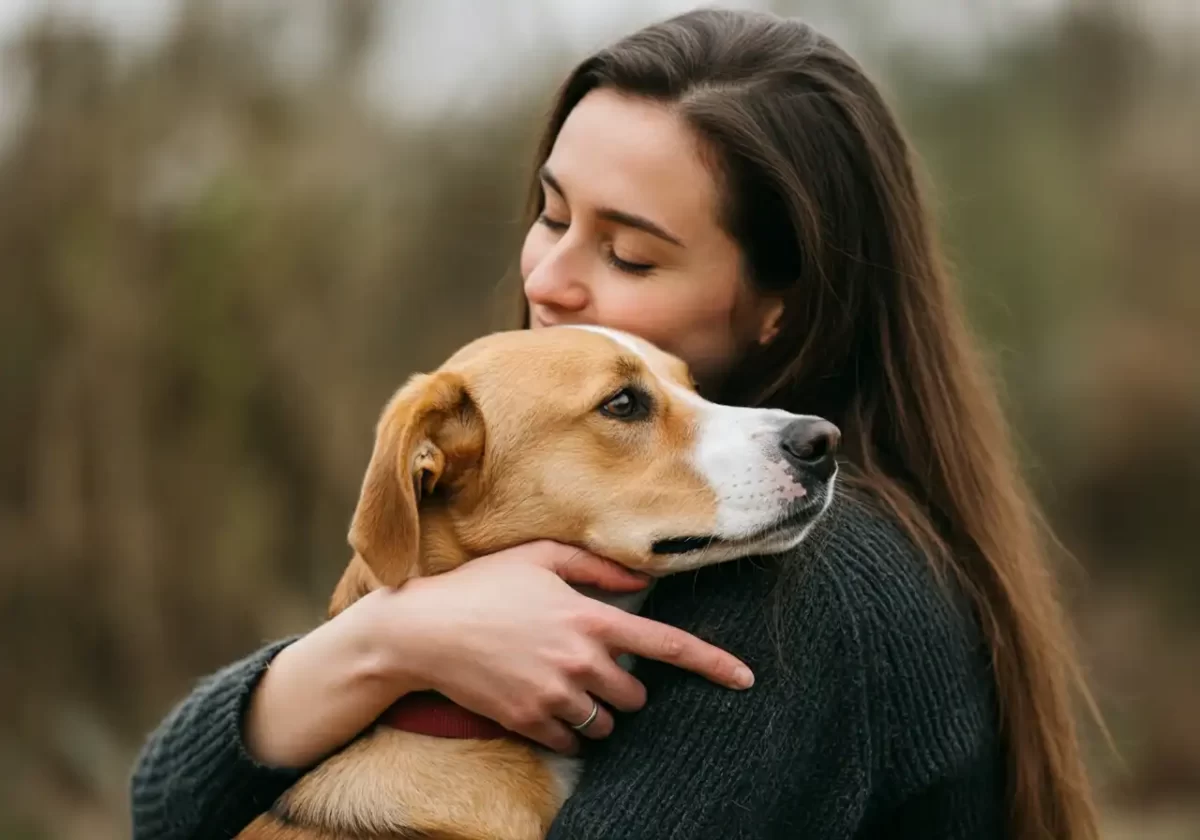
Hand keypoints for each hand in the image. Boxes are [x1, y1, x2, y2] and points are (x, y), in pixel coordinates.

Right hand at [384, 541, 754, 753]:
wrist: (422, 631)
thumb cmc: (482, 585)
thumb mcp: (540, 558)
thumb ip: (597, 567)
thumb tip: (642, 579)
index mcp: (590, 617)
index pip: (666, 646)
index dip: (712, 663)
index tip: (745, 679)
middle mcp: (579, 660)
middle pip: (636, 695)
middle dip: (624, 686)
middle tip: (590, 664)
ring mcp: (554, 695)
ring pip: (606, 723)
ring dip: (597, 711)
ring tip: (564, 684)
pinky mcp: (529, 721)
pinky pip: (571, 740)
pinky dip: (567, 728)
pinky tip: (542, 701)